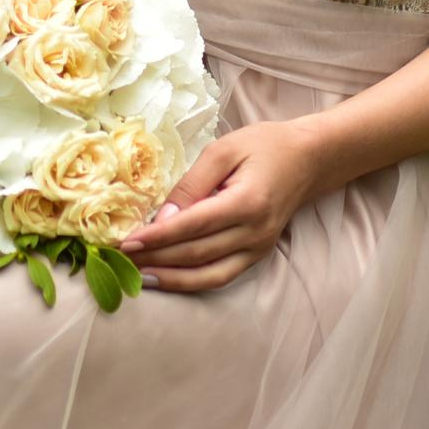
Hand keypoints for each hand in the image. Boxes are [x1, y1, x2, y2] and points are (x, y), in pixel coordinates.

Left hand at [116, 119, 333, 293]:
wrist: (307, 159)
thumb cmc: (263, 146)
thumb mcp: (223, 150)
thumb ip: (191, 184)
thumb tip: (162, 217)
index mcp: (247, 202)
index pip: (194, 226)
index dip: (158, 237)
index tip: (127, 241)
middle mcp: (255, 232)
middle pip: (197, 254)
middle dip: (156, 259)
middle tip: (120, 260)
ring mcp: (259, 248)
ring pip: (209, 275)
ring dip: (171, 279)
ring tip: (138, 276)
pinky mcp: (257, 255)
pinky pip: (222, 277)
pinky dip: (192, 282)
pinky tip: (166, 278)